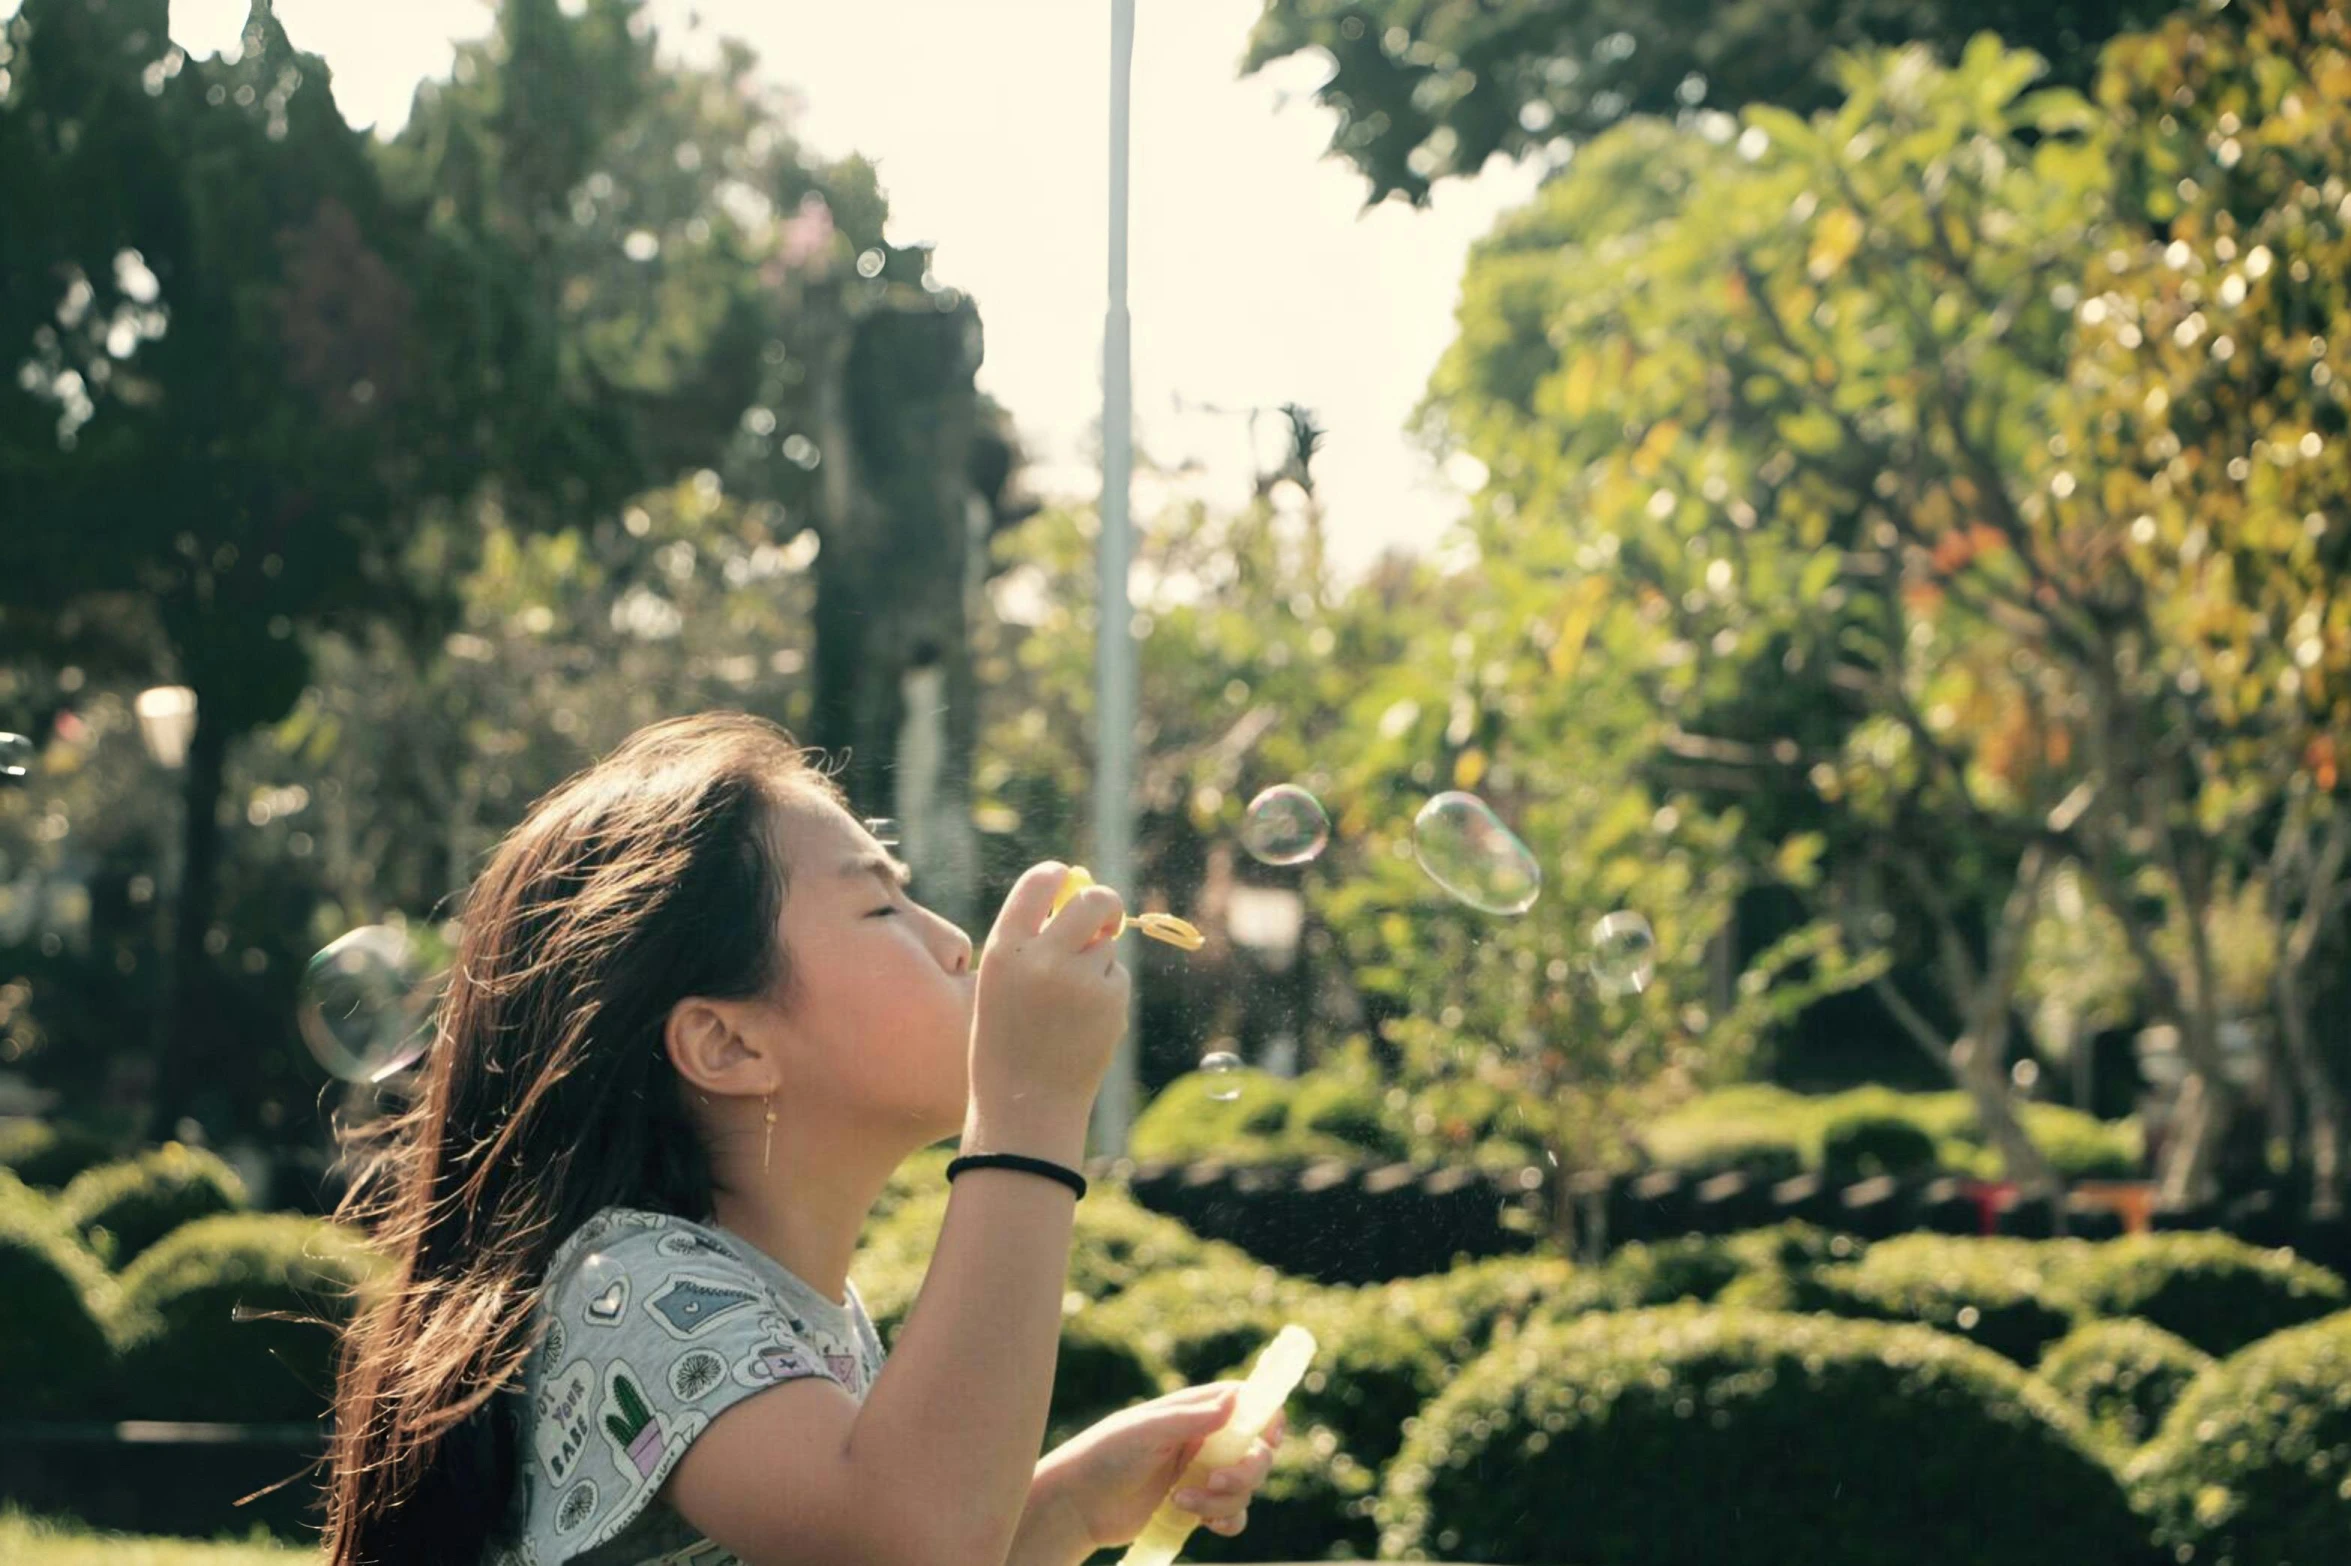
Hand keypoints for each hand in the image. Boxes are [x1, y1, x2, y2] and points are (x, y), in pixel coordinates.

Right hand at [967, 861, 1130, 1146]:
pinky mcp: (1110, 1000)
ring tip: (1071, 1004)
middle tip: (1105, 916)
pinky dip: (1106, 992)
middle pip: (1092, 900)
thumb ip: (1032, 941)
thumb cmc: (1007, 1041)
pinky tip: (1083, 1024)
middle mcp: (1043, 957)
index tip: (1067, 877)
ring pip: (1106, 944)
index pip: (1037, 883)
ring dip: (1098, 960)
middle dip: (1104, 902)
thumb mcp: (1001, 984)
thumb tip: (1077, 890)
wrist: (1025, 1105)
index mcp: (1004, 949)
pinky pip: (1115, 977)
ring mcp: (1080, 979)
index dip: (1057, 874)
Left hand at [1030, 1384, 1285, 1551]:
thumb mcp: (1147, 1431)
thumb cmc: (1106, 1454)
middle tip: (1217, 1480)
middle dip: (1246, 1471)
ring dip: (1224, 1500)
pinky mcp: (1195, 1507)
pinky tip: (1207, 1524)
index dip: (1266, 1418)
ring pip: (1245, 1488)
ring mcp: (1201, 1474)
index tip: (1268, 1438)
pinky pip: (1234, 1515)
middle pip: (1256, 1451)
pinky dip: (1229, 1521)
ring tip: (1182, 1501)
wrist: (1078, 1503)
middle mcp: (1203, 1440)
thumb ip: (1192, 1418)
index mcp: (1194, 1411)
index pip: (1246, 1403)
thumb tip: (1236, 1399)